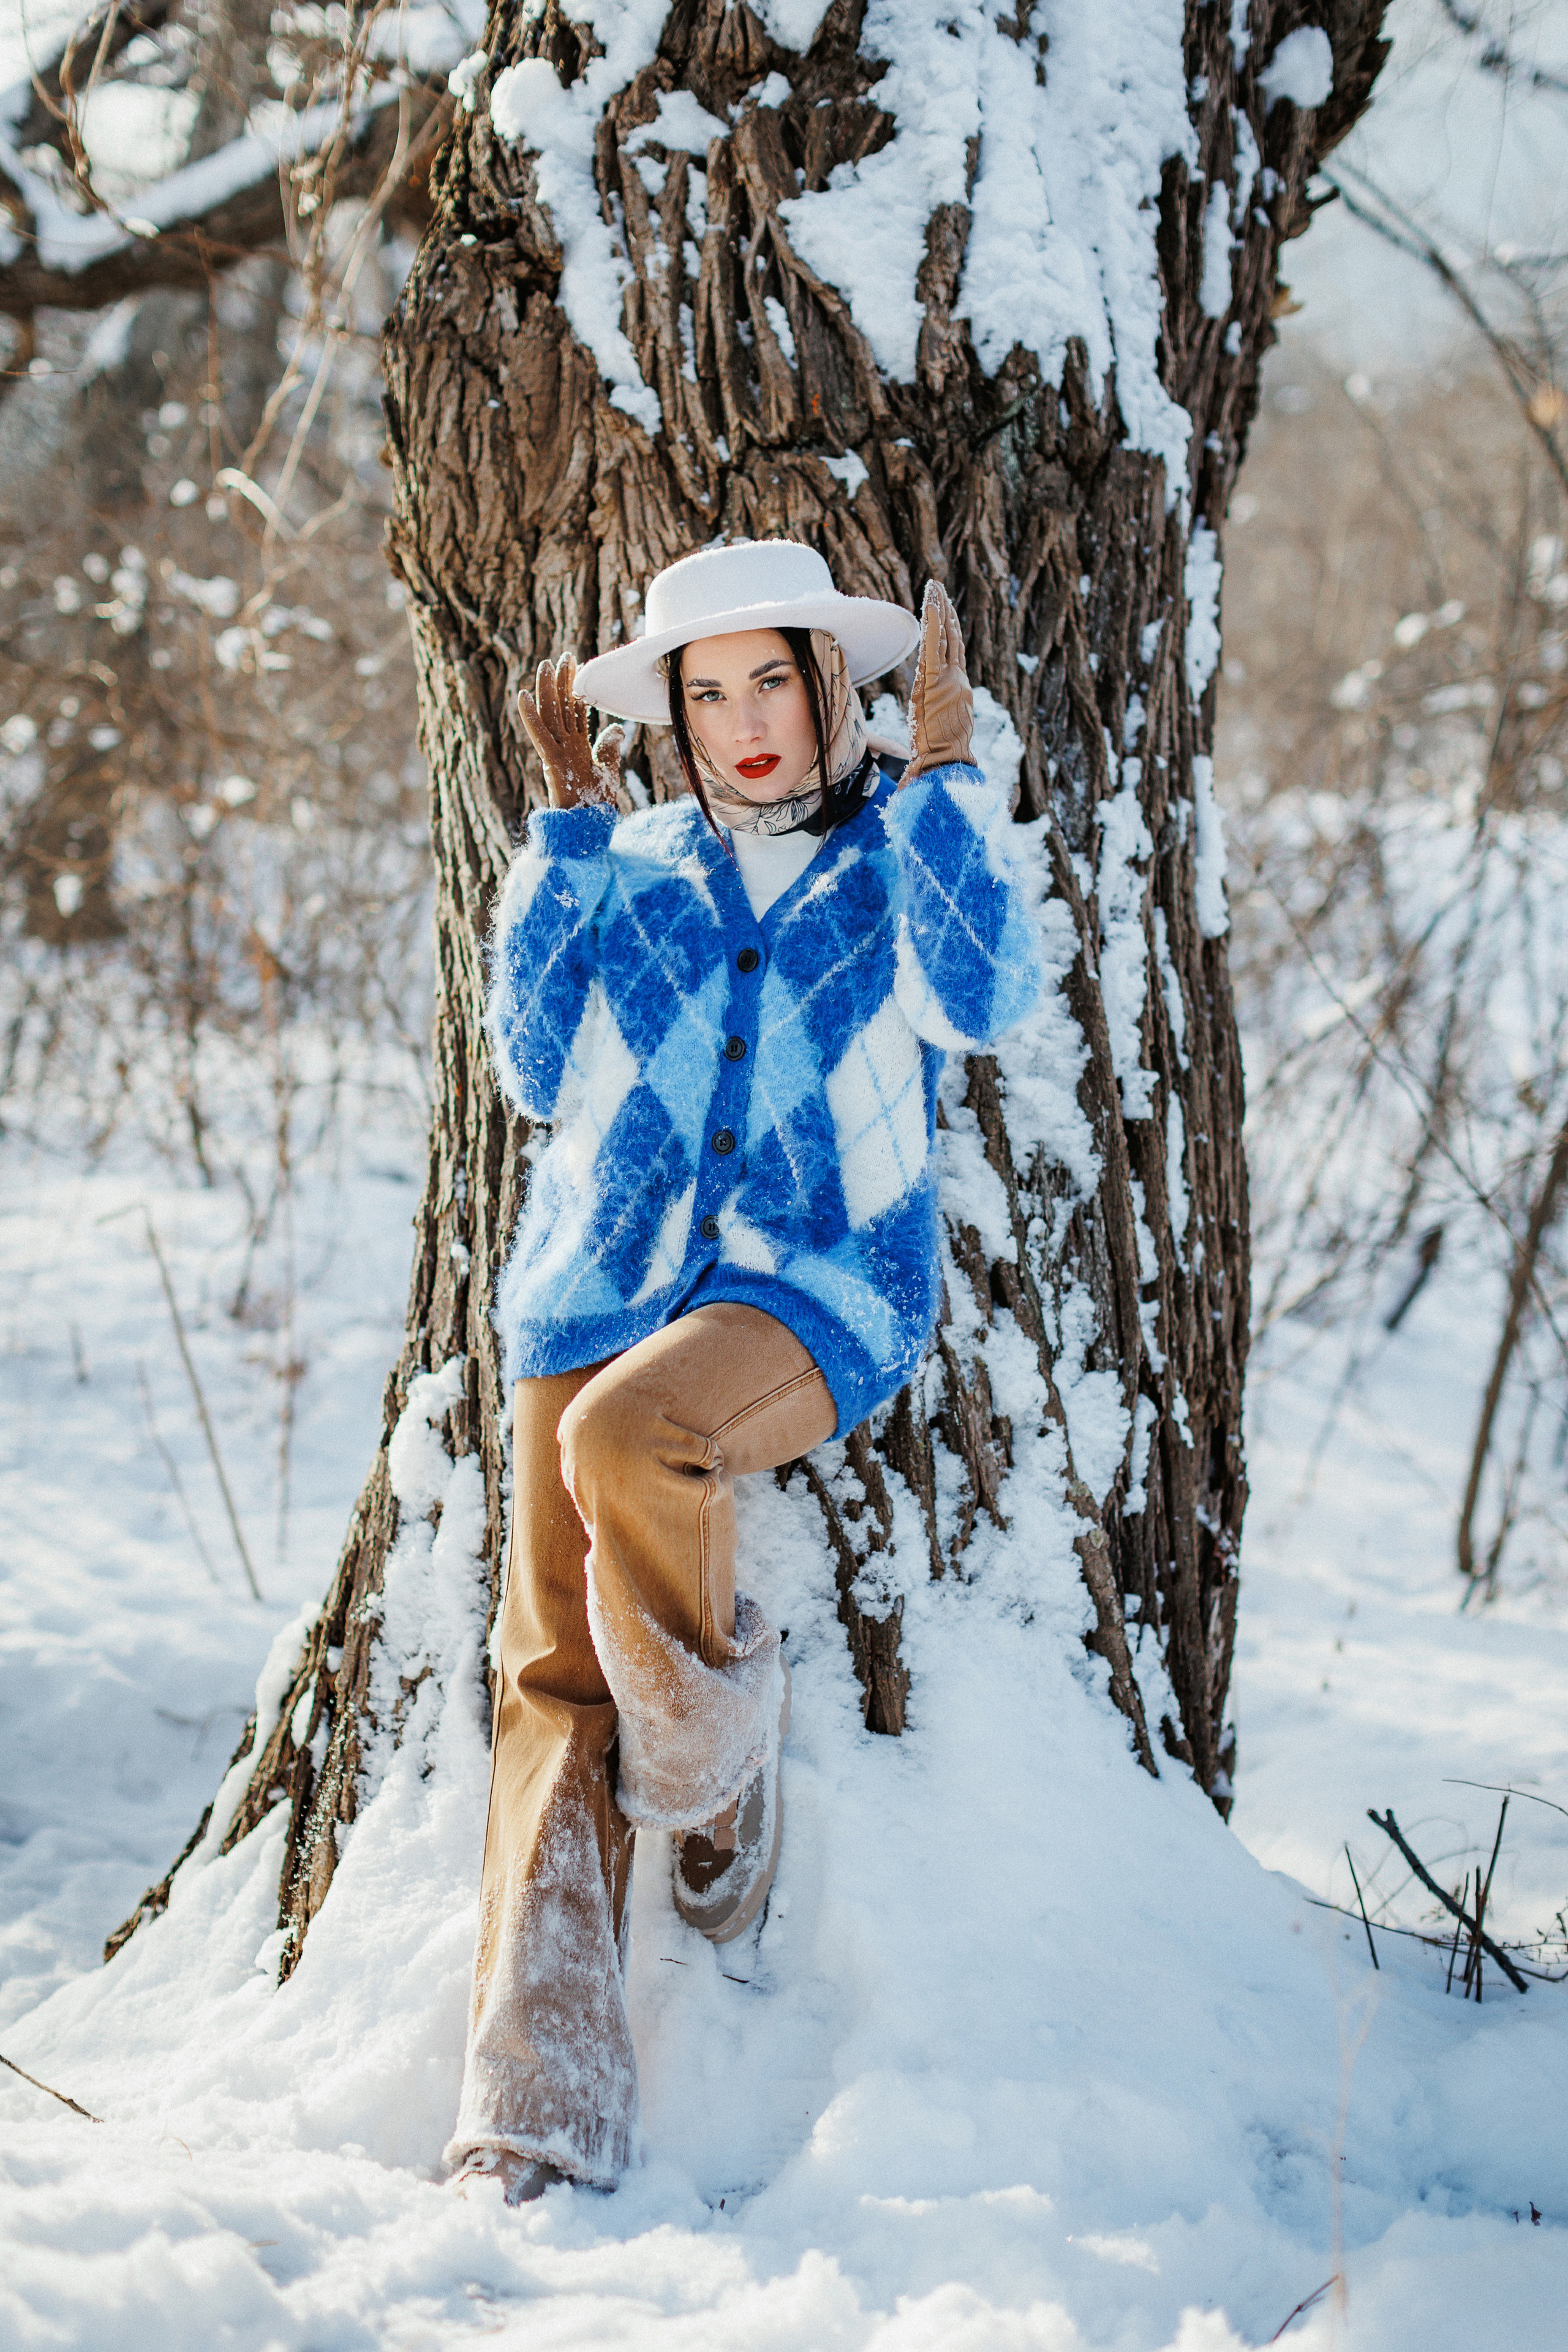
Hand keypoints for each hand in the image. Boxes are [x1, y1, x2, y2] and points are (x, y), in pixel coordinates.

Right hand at [518, 653, 623, 810]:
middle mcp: (564, 746)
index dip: (576, 689)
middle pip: (562, 707)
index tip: (577, 666)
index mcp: (576, 747)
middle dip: (563, 682)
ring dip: (546, 690)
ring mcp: (556, 753)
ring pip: (549, 716)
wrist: (588, 827)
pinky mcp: (551, 762)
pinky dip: (530, 716)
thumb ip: (608, 748)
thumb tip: (615, 727)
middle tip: (565, 656)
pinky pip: (539, 736)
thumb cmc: (595, 804)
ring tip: (545, 665)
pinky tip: (524, 695)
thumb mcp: (608, 770)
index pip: (575, 711)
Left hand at [901, 579, 973, 782]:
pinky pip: (933, 646)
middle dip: (945, 612)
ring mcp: (948, 678)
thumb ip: (933, 722)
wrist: (946, 762)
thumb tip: (923, 731)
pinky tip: (931, 605)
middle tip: (939, 589)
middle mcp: (955, 680)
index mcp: (956, 689)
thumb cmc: (940, 757)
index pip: (951, 653)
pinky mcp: (935, 679)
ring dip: (938, 610)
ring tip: (935, 588)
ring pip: (943, 637)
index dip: (948, 630)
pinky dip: (933, 624)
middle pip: (950, 638)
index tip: (944, 611)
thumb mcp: (936, 733)